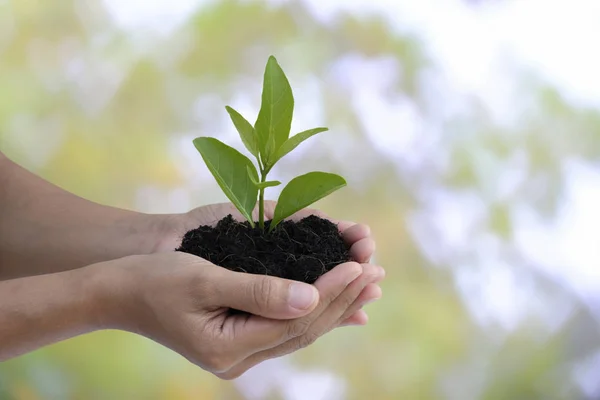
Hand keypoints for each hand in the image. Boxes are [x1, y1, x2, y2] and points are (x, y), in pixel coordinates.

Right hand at [95, 252, 383, 378]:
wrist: (117, 293)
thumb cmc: (154, 279)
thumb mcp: (205, 278)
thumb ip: (259, 290)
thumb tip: (311, 297)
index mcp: (229, 347)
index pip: (296, 319)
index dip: (331, 290)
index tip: (360, 263)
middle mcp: (239, 359)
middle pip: (304, 328)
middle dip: (343, 297)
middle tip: (377, 270)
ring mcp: (239, 353)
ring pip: (300, 329)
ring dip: (336, 303)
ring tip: (368, 282)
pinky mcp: (239, 339)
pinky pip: (287, 327)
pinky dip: (315, 310)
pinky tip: (339, 301)